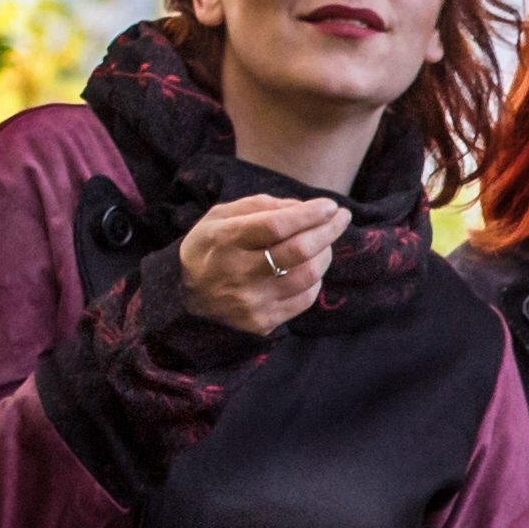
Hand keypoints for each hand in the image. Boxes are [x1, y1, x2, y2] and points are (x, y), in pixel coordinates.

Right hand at [174, 192, 351, 337]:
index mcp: (225, 241)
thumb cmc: (209, 250)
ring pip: (309, 274)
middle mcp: (239, 272)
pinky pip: (305, 297)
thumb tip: (302, 206)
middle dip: (329, 230)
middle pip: (300, 250)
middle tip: (342, 217)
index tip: (331, 205)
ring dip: (325, 253)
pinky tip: (310, 267)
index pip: (277, 225)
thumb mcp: (218, 218)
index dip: (310, 214)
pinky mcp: (264, 322)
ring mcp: (252, 301)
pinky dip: (315, 278)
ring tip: (325, 242)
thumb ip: (258, 206)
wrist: (186, 301)